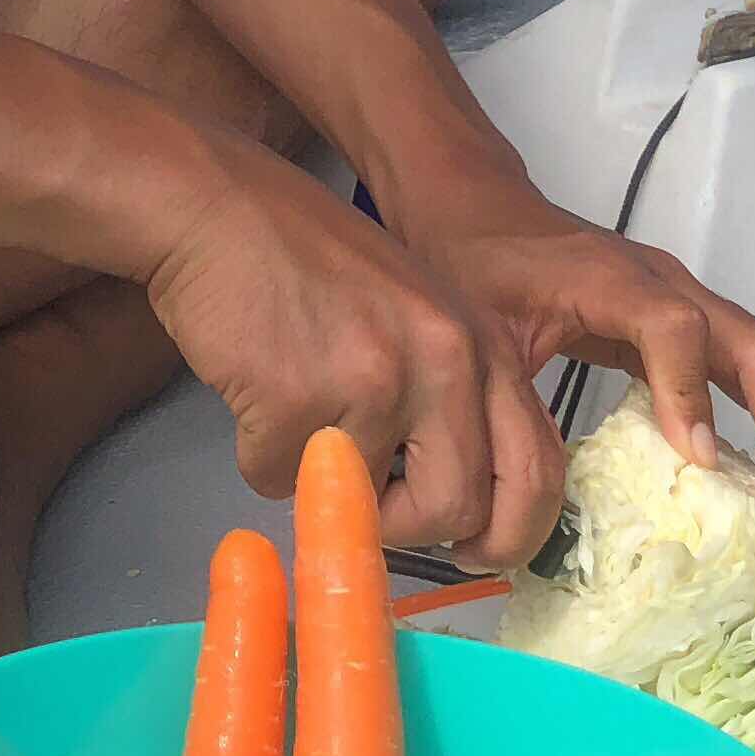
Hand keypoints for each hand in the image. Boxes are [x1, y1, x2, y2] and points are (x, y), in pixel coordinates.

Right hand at [140, 136, 566, 566]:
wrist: (216, 207)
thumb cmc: (306, 260)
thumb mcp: (416, 313)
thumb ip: (451, 395)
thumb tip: (459, 507)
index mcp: (483, 343)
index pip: (538, 470)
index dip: (508, 532)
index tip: (471, 548)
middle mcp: (446, 361)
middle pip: (458, 512)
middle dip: (403, 527)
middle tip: (364, 499)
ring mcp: (376, 380)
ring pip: (365, 510)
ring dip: (321, 487)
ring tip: (297, 415)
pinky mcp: (300, 398)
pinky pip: (281, 479)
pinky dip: (259, 454)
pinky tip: (252, 390)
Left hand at [415, 203, 754, 518]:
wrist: (473, 202)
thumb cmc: (469, 257)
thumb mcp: (474, 329)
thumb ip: (506, 399)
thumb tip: (532, 494)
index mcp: (609, 280)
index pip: (674, 327)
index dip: (689, 393)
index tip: (699, 460)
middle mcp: (663, 285)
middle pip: (754, 345)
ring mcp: (680, 301)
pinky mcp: (679, 324)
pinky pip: (738, 369)